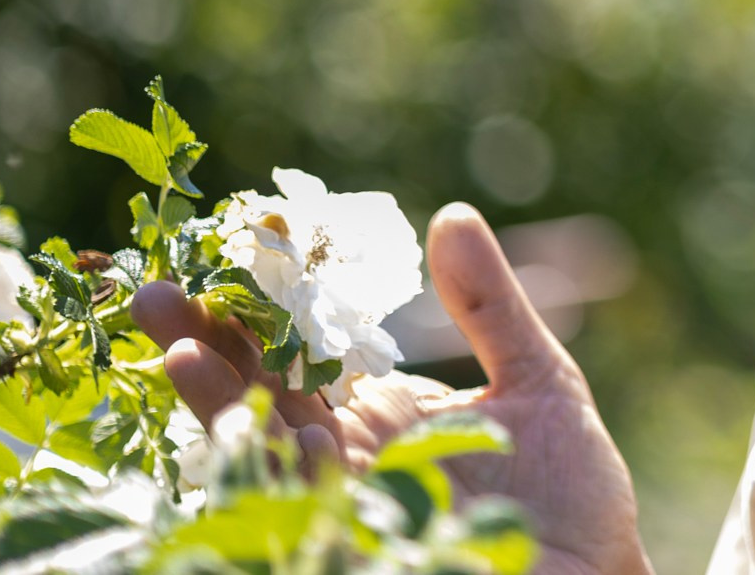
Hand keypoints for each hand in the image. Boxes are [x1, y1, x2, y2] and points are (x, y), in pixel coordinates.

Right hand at [133, 202, 651, 574]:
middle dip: (204, 354)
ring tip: (188, 358)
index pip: (293, 361)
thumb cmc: (564, 480)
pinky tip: (296, 437)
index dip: (248, 315)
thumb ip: (489, 305)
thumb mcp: (536, 376)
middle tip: (154, 298)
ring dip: (229, 415)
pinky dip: (307, 481)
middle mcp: (349, 466)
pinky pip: (329, 519)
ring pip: (273, 464)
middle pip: (259, 405)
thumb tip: (452, 214)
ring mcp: (356, 513)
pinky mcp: (380, 551)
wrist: (601, 565)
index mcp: (372, 417)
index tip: (207, 256)